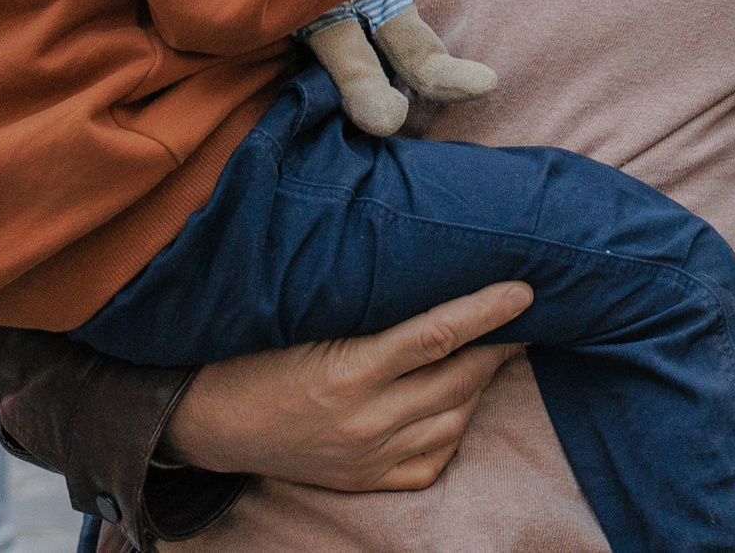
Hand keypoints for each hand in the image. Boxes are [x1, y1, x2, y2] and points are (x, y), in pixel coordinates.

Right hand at [161, 281, 532, 490]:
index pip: (437, 335)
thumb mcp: (305, 314)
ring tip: (491, 351)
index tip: (526, 290)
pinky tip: (456, 399)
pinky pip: (432, 460)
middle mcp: (363, 421)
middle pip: (458, 379)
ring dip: (479, 385)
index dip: (487, 311)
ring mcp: (366, 457)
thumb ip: (366, 296)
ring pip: (454, 421)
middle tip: (523, 316)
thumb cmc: (256, 348)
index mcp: (347, 371)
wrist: (208, 418)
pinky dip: (453, 428)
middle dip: (498, 345)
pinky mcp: (364, 481)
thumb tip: (427, 252)